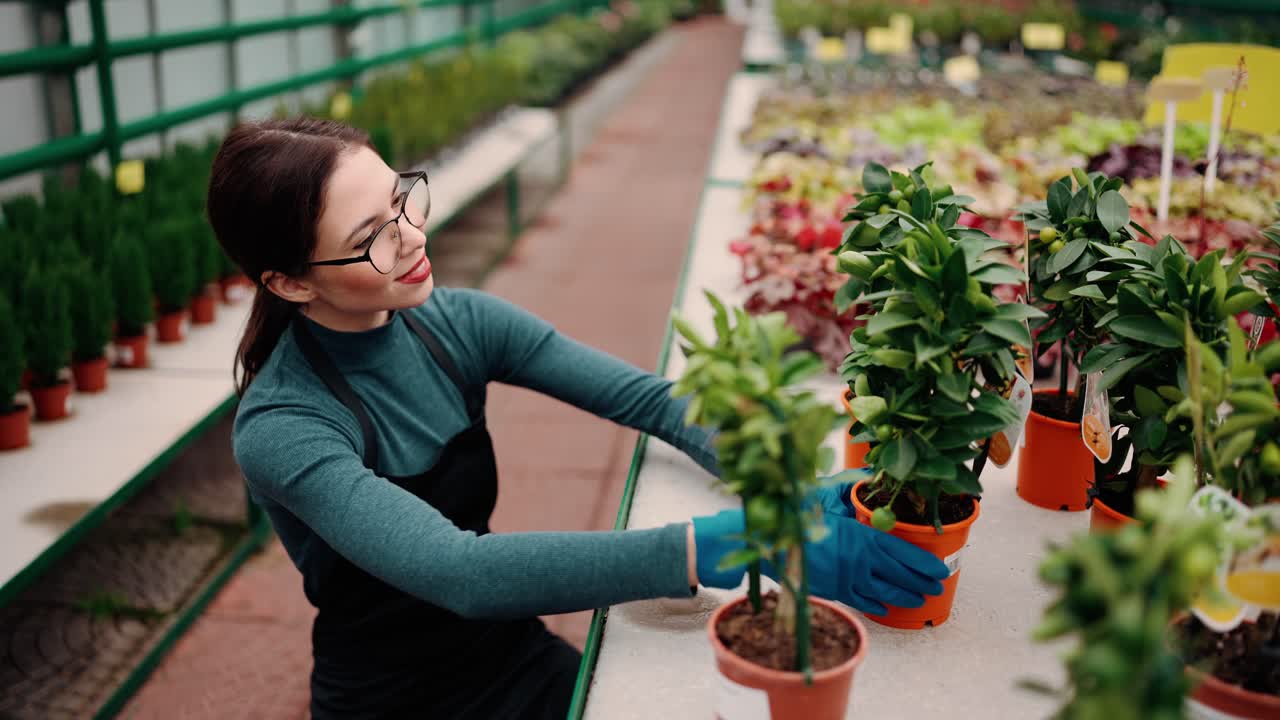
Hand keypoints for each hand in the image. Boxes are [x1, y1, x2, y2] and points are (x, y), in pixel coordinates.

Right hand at [691, 478, 947, 614]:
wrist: (766, 543)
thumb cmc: (793, 515)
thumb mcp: (821, 494)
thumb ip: (847, 486)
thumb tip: (868, 474)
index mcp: (859, 536)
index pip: (900, 552)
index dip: (922, 562)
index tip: (939, 567)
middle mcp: (857, 561)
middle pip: (897, 575)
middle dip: (920, 582)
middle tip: (938, 585)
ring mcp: (845, 579)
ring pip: (882, 593)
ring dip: (903, 597)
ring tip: (920, 599)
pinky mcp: (831, 590)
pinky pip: (859, 600)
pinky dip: (875, 604)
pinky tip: (885, 606)